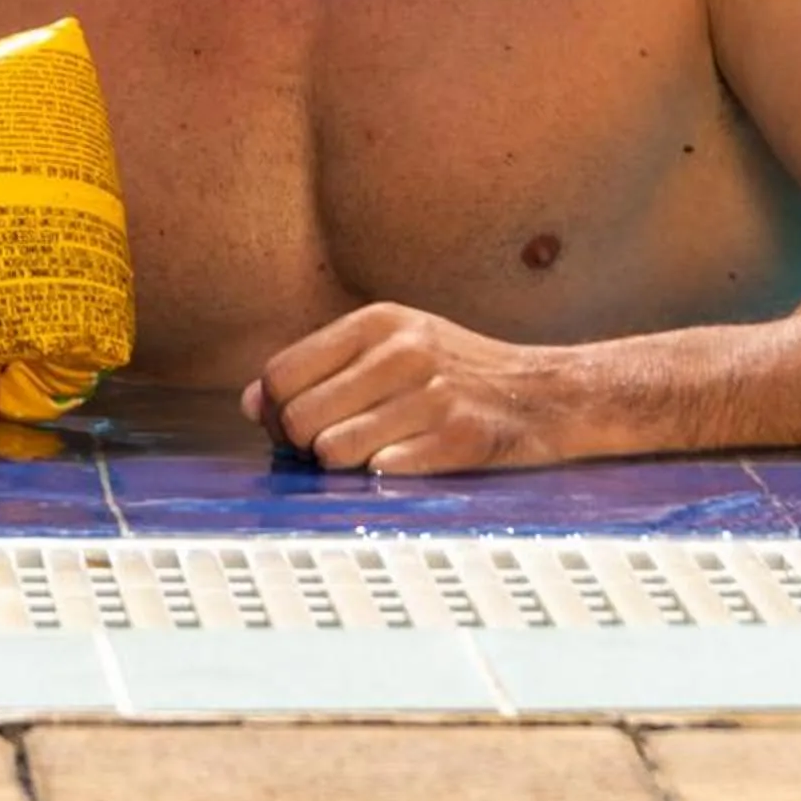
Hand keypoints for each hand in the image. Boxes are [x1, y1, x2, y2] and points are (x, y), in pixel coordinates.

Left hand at [243, 302, 587, 474]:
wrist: (546, 393)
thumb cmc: (455, 372)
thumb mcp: (390, 347)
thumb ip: (320, 366)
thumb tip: (253, 403)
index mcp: (377, 322)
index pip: (280, 375)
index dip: (275, 412)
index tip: (293, 427)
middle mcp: (403, 351)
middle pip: (298, 418)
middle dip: (303, 446)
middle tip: (331, 449)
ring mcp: (433, 394)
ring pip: (333, 452)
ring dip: (342, 467)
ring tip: (370, 455)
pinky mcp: (460, 438)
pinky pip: (381, 473)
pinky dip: (384, 477)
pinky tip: (407, 462)